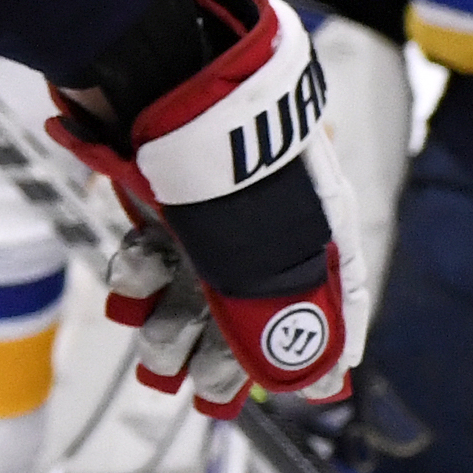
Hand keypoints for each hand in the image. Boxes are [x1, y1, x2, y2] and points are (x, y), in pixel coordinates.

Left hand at [46, 0, 364, 415]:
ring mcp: (210, 218)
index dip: (319, 351)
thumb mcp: (276, 249)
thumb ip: (296, 317)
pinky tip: (138, 270)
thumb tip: (325, 381)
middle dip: (225, 358)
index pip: (334, 302)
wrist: (157, 79)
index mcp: (315, 228)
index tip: (305, 393)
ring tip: (159, 331)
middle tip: (205, 385)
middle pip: (251, 319)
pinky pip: (147, 265)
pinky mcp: (158, 208)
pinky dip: (138, 276)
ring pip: (189, 303)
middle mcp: (266, 228)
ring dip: (170, 330)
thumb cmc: (231, 158)